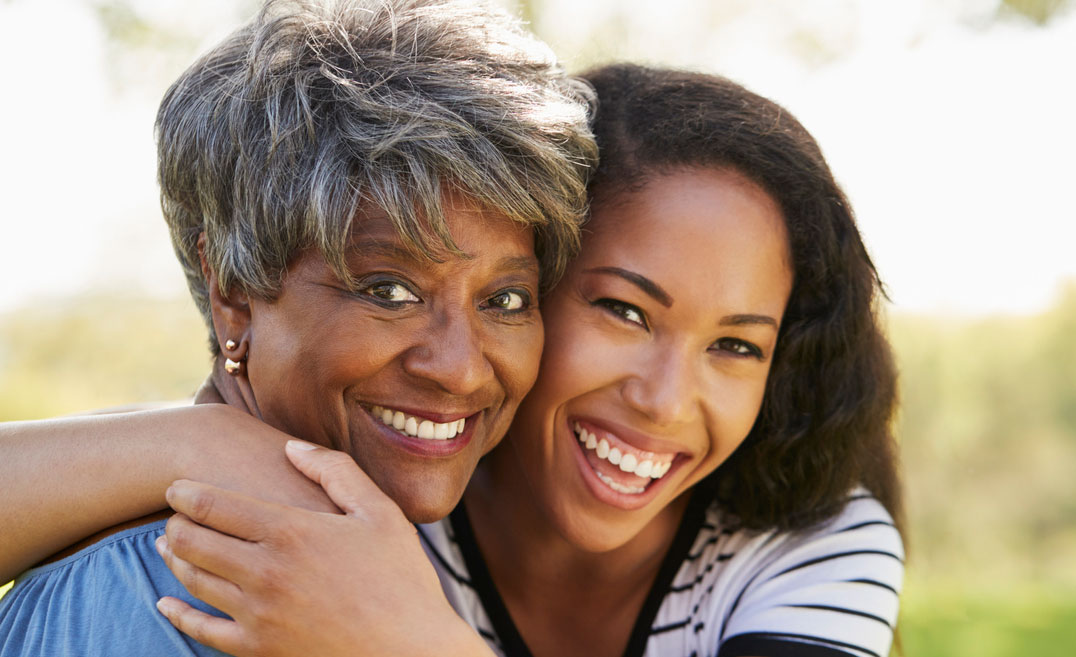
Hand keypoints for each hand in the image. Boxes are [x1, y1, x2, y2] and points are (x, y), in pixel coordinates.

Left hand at [154, 441, 491, 656]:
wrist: (412, 653)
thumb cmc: (402, 579)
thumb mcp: (380, 512)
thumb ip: (335, 472)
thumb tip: (291, 448)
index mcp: (291, 531)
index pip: (214, 505)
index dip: (186, 494)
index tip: (175, 488)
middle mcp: (265, 571)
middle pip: (191, 541)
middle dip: (175, 524)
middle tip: (174, 515)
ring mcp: (258, 614)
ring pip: (192, 580)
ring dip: (174, 559)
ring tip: (169, 546)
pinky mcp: (258, 649)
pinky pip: (201, 630)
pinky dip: (177, 614)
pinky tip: (167, 604)